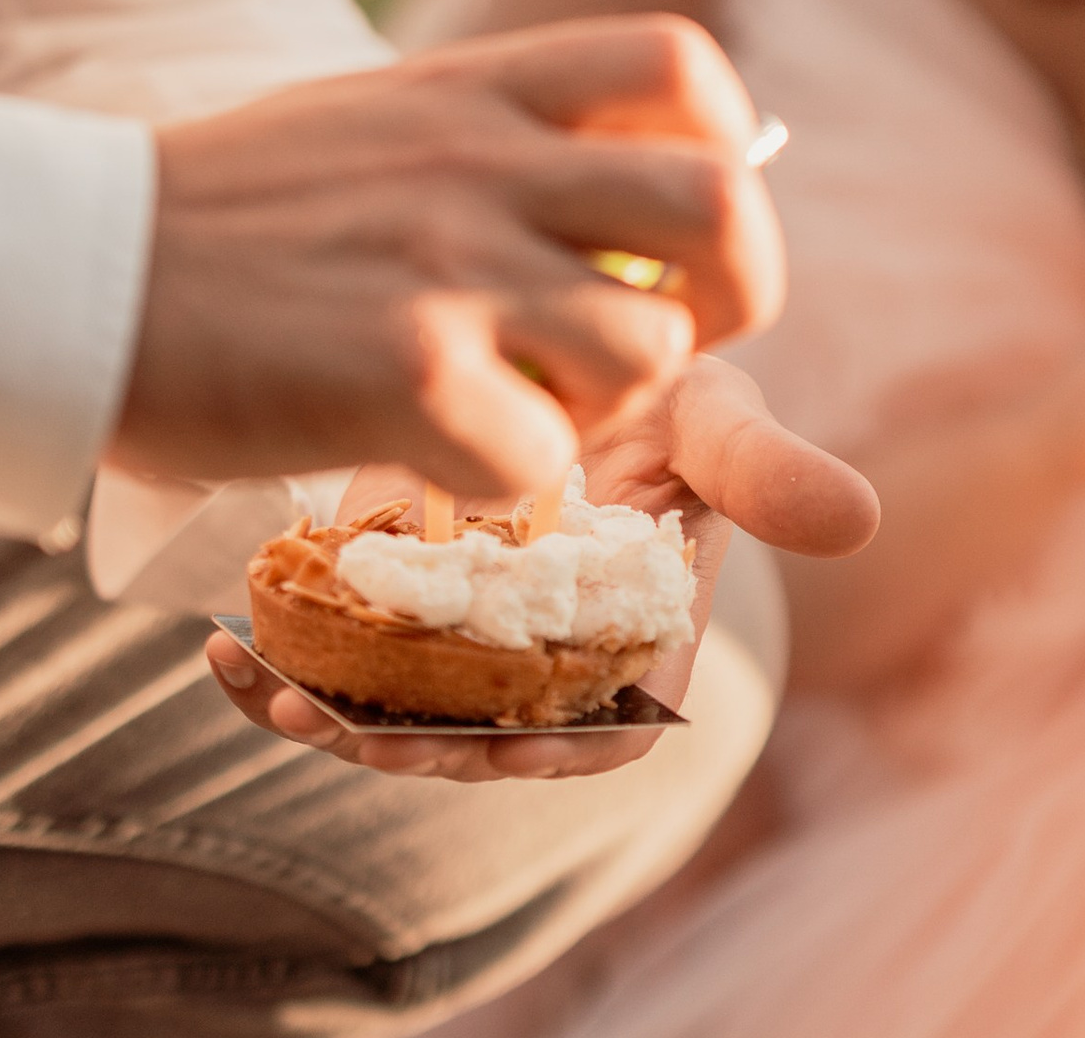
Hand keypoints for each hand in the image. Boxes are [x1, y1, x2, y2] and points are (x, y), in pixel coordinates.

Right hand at [118, 20, 785, 497]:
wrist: (69, 272)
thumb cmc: (223, 215)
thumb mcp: (380, 122)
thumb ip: (499, 139)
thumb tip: (624, 189)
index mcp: (484, 87)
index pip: (683, 68)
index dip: (723, 145)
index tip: (673, 220)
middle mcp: (487, 160)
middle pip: (723, 205)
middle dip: (733, 292)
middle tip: (663, 341)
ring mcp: (450, 261)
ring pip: (651, 349)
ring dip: (610, 406)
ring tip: (525, 409)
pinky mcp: (403, 371)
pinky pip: (545, 454)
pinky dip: (514, 483)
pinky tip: (442, 462)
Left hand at [203, 358, 878, 781]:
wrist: (568, 333)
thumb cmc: (660, 380)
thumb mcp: (715, 417)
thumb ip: (770, 472)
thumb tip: (860, 520)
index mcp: (629, 642)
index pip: (587, 735)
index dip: (537, 751)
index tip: (492, 738)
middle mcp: (540, 658)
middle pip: (473, 740)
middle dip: (407, 744)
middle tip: (342, 719)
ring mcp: (459, 636)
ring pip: (392, 715)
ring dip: (329, 715)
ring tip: (269, 684)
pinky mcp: (390, 601)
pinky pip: (330, 662)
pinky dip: (278, 668)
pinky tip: (224, 646)